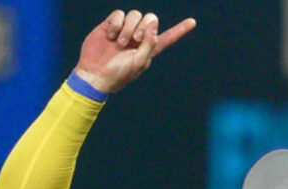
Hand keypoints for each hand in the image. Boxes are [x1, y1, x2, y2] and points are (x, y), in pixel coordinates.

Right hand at [74, 9, 195, 94]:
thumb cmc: (117, 74)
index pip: (167, 37)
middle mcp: (138, 37)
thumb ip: (149, 42)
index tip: (192, 22)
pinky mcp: (110, 26)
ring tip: (119, 42)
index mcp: (148, 48)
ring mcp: (124, 30)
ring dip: (128, 28)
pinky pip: (119, 14)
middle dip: (144, 26)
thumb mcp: (138, 61)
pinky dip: (116, 23)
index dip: (180, 30)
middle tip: (134, 39)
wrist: (94, 75)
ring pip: (134, 15)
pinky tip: (111, 35)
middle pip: (150, 18)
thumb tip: (153, 22)